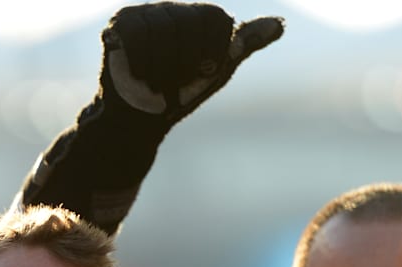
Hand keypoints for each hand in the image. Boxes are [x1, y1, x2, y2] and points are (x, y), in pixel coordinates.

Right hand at [100, 3, 283, 124]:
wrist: (141, 120)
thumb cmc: (179, 95)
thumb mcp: (216, 70)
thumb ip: (243, 44)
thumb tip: (280, 25)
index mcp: (198, 15)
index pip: (217, 18)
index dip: (213, 50)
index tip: (203, 72)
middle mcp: (172, 9)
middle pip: (189, 22)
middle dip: (185, 62)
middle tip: (176, 82)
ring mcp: (145, 13)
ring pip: (163, 29)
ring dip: (163, 67)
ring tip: (157, 83)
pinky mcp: (121, 23)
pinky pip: (138, 34)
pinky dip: (142, 62)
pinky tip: (139, 75)